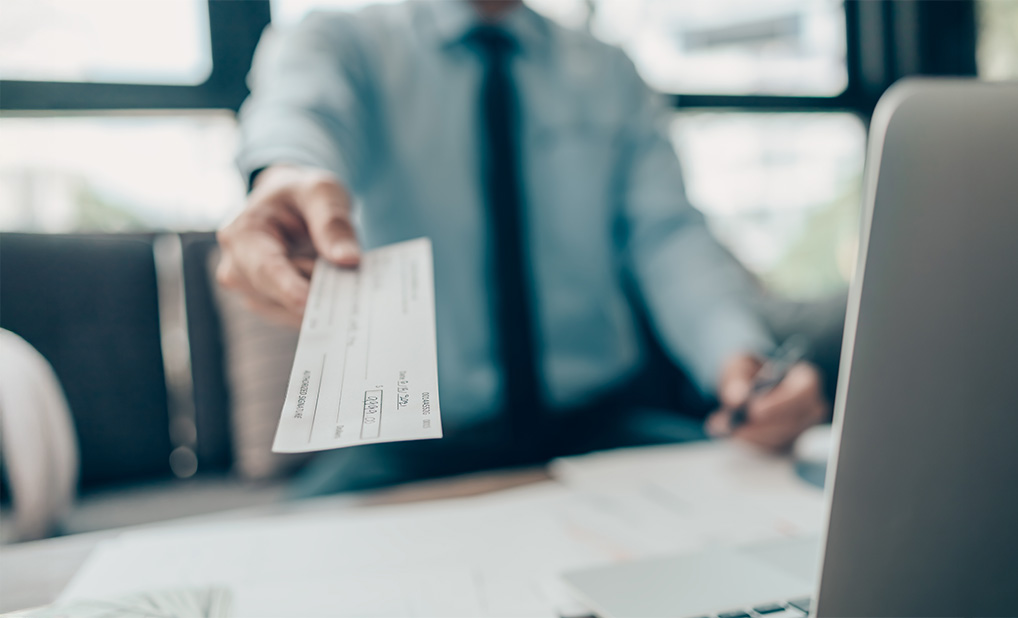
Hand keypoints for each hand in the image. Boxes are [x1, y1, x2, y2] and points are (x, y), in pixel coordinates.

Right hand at [216, 165, 359, 324]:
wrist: (289, 205)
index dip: (287, 288)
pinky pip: (297, 316)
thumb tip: (348, 259)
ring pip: (291, 311)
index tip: (308, 303)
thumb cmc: (301, 194)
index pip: (265, 268)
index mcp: (242, 233)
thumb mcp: (322, 192)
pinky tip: (331, 284)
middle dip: (316, 287)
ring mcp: (250, 292)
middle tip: (347, 268)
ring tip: (330, 265)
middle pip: (281, 294)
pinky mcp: (267, 306)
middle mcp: (237, 268)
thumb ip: (333, 223)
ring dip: (319, 295)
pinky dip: (319, 305)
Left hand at [706, 353, 827, 450]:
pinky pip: (772, 448)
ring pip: (781, 439)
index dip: (781, 404)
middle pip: (794, 422)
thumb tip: (737, 398)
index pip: (804, 393)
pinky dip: (749, 442)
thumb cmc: (749, 372)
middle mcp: (810, 406)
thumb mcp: (739, 365)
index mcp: (805, 379)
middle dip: (761, 427)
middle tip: (732, 425)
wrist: (748, 387)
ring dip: (751, 435)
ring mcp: (802, 428)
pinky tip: (729, 431)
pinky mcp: (788, 443)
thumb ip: (736, 378)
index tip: (754, 411)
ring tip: (722, 425)